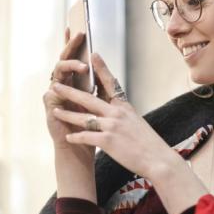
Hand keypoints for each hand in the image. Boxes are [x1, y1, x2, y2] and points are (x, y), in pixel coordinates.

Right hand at [43, 27, 92, 152]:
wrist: (83, 147)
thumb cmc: (92, 124)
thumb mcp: (99, 99)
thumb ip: (99, 81)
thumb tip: (101, 60)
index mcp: (74, 81)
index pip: (72, 57)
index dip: (72, 42)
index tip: (76, 25)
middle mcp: (62, 85)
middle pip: (65, 60)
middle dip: (72, 46)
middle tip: (80, 34)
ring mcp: (54, 94)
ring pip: (58, 72)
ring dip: (70, 66)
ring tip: (83, 66)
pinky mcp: (50, 107)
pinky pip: (52, 93)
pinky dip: (60, 89)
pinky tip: (65, 84)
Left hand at [50, 52, 177, 179]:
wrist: (158, 159)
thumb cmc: (149, 143)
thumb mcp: (136, 121)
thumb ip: (123, 114)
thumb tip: (115, 108)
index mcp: (124, 106)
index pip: (110, 83)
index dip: (101, 68)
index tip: (93, 54)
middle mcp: (117, 113)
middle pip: (88, 99)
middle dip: (70, 92)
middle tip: (56, 85)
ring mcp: (112, 126)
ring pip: (84, 118)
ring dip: (67, 115)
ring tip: (55, 111)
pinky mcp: (108, 141)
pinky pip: (86, 137)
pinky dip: (76, 137)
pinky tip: (68, 137)